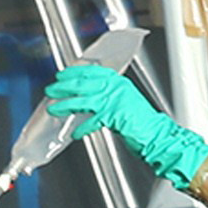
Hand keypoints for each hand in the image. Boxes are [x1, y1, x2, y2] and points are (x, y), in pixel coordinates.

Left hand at [43, 65, 207, 191]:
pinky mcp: (114, 115)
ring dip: (66, 105)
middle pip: (83, 83)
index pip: (91, 71)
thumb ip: (108, 97)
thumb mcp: (123, 102)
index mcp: (118, 81)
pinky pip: (92, 121)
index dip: (73, 72)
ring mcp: (115, 100)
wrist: (157, 135)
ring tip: (54, 109)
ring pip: (83, 100)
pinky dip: (82, 128)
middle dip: (64, 87)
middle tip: (51, 91)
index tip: (61, 75)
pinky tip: (75, 133)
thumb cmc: (141, 123)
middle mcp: (116, 87)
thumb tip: (87, 97)